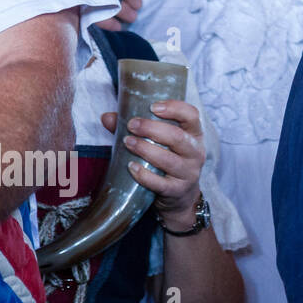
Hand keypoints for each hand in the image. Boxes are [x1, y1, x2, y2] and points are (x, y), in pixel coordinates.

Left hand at [100, 100, 204, 227]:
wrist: (181, 196)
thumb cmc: (167, 160)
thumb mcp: (160, 142)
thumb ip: (137, 129)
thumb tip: (107, 117)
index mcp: (194, 134)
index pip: (191, 115)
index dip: (174, 108)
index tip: (153, 106)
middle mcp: (195, 152)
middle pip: (178, 137)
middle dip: (152, 129)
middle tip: (132, 125)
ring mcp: (188, 172)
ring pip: (169, 160)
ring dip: (145, 149)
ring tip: (127, 142)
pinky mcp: (177, 190)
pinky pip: (160, 183)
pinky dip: (144, 175)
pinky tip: (131, 167)